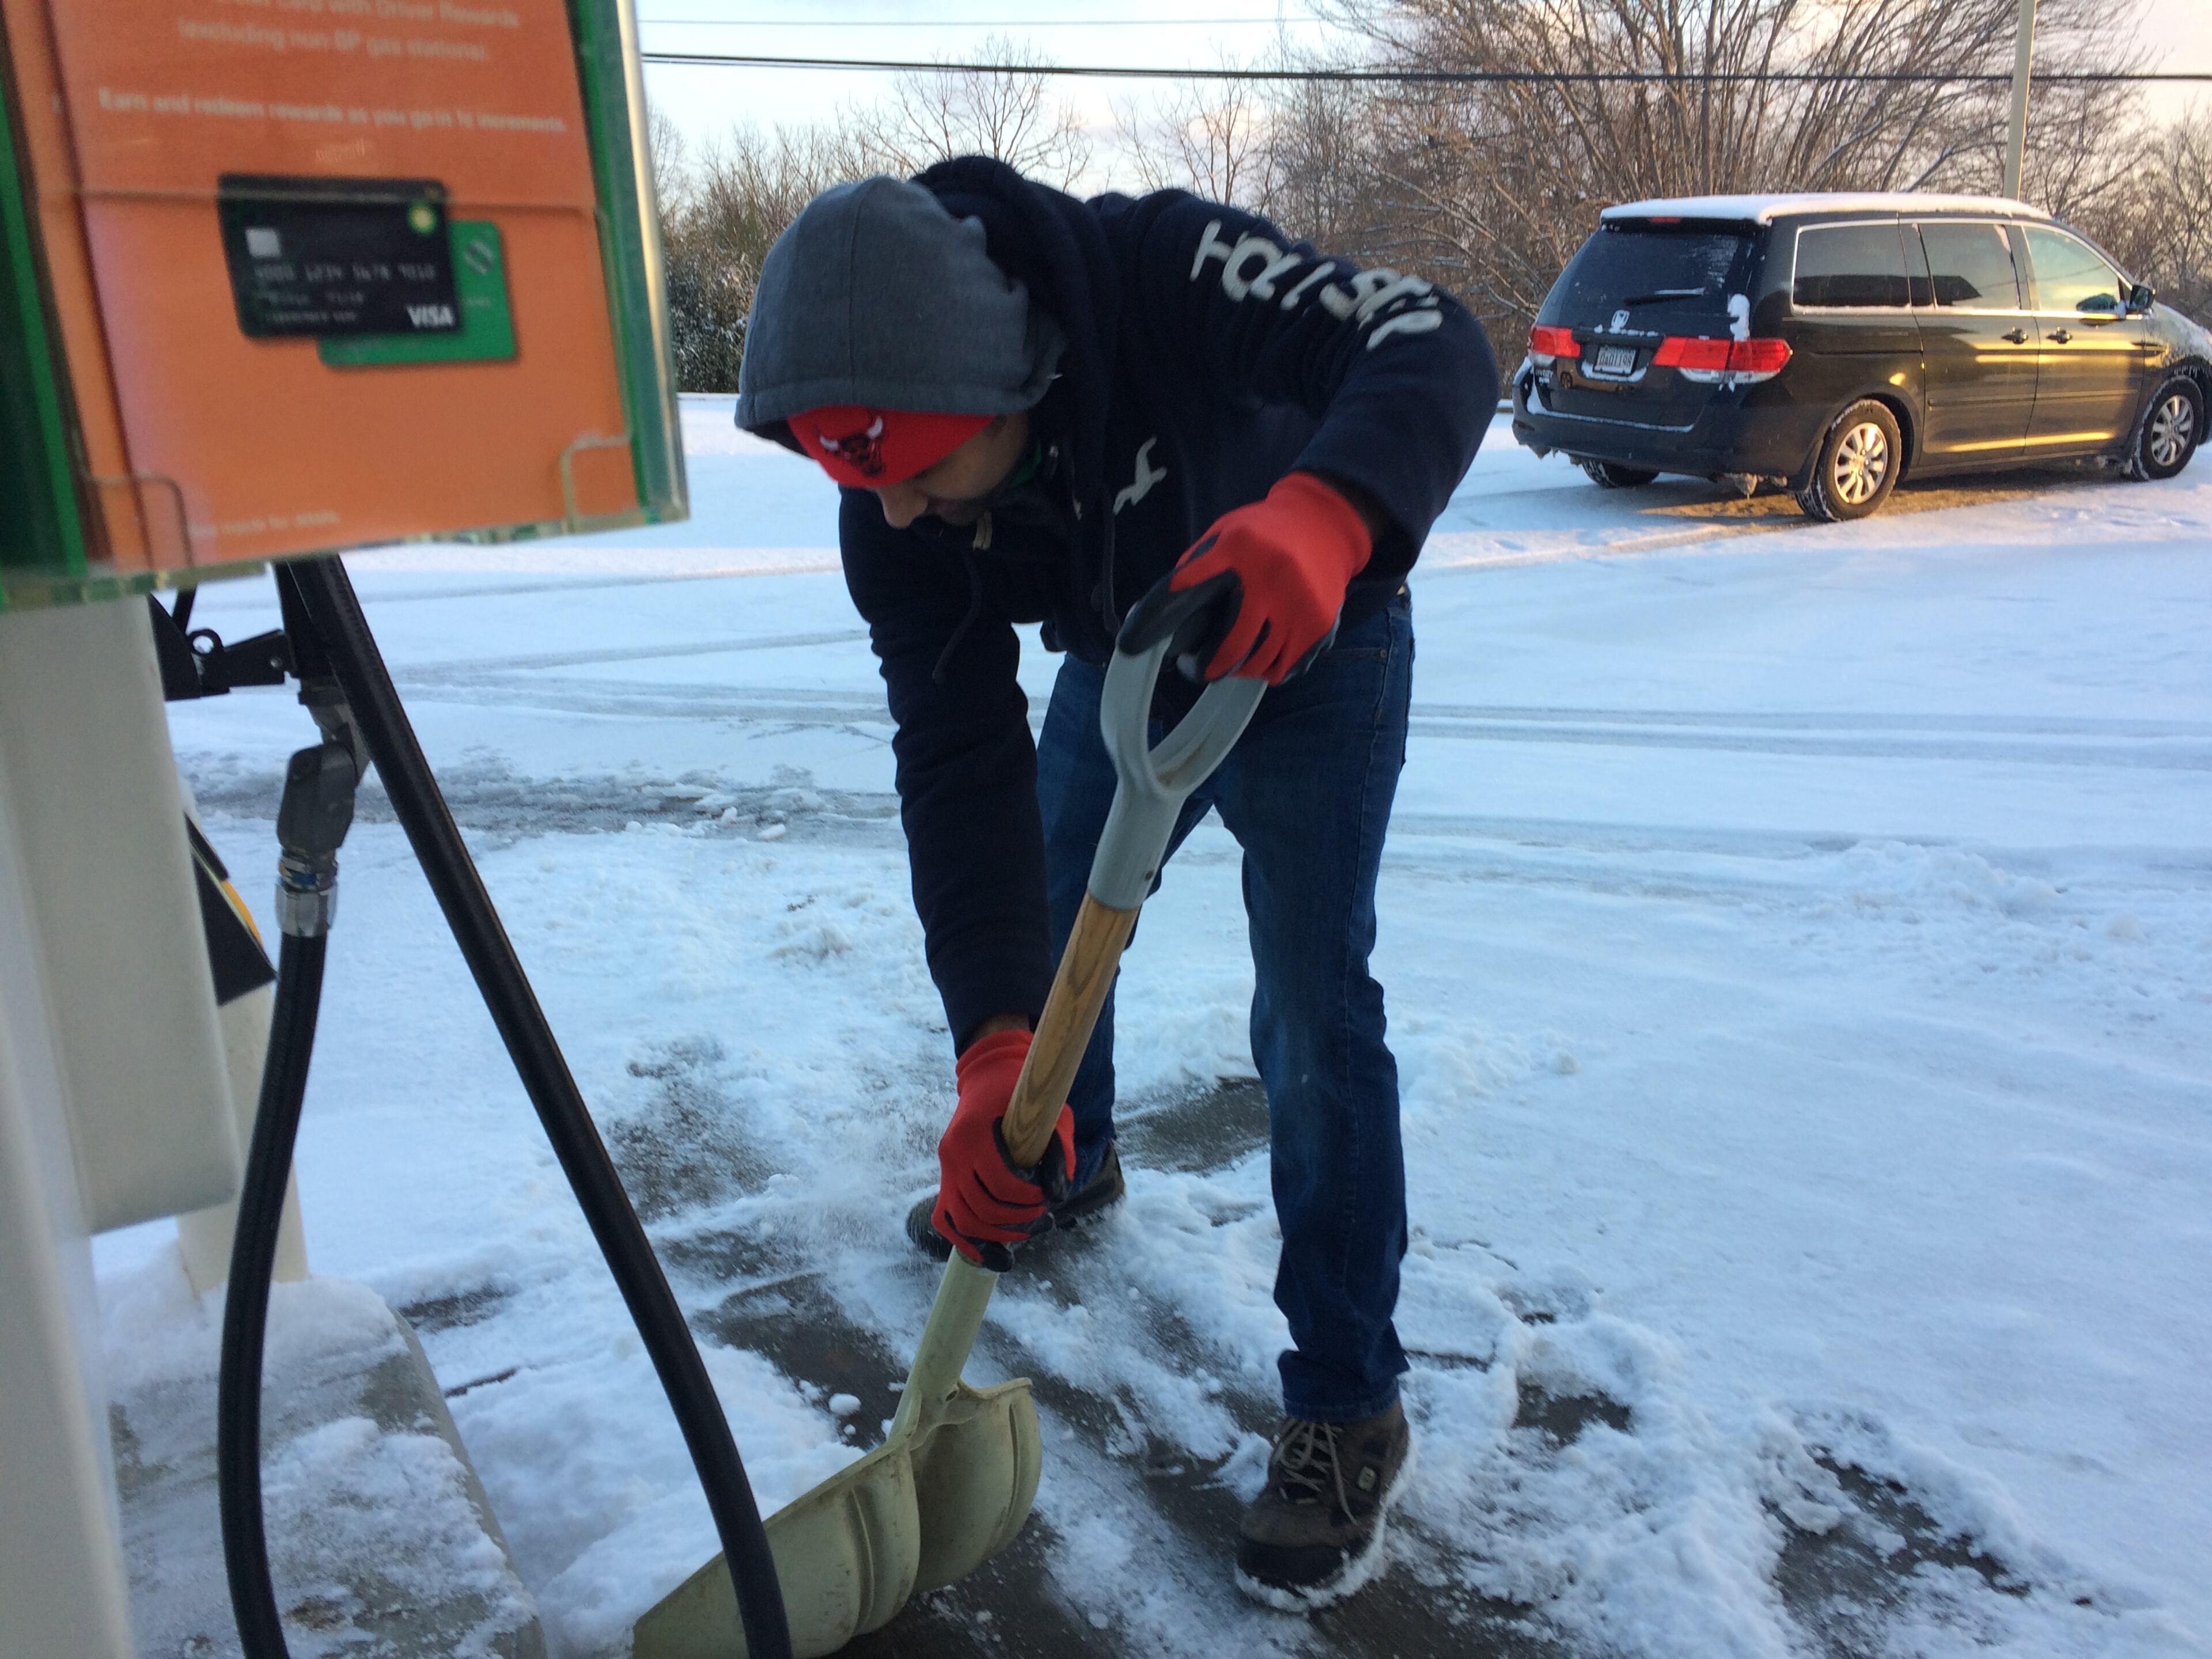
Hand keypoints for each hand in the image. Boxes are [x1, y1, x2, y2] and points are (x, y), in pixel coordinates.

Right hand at [933, 1028, 1075, 1268]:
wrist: (989, 1078)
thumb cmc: (1024, 1097)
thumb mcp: (1051, 1114)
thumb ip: (1058, 1151)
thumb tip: (1058, 1193)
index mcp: (974, 1133)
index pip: (1000, 1183)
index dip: (1028, 1198)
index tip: (1048, 1197)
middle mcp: (953, 1153)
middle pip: (982, 1208)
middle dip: (1018, 1220)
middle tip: (1043, 1217)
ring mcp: (946, 1169)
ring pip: (965, 1221)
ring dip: (999, 1235)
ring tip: (1028, 1231)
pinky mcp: (946, 1181)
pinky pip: (948, 1222)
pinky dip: (970, 1243)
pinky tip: (995, 1257)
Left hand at [1168, 472, 1372, 683]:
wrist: (1325, 523)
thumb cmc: (1262, 534)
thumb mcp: (1224, 535)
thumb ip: (1196, 569)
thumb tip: (1154, 613)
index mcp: (1237, 549)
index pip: (1185, 592)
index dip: (1154, 622)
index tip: (1132, 644)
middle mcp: (1270, 578)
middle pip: (1227, 647)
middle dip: (1202, 667)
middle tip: (1193, 667)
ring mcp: (1298, 605)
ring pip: (1255, 664)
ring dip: (1235, 668)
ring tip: (1229, 658)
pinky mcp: (1319, 625)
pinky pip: (1282, 669)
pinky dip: (1266, 669)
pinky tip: (1260, 655)